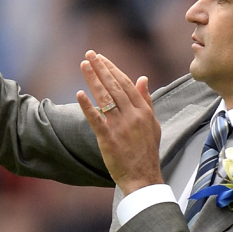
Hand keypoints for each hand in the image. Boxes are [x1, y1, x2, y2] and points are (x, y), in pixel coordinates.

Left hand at [76, 52, 161, 193]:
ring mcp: (120, 126)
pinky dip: (88, 106)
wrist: (143, 177)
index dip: (112, 69)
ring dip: (93, 80)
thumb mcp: (152, 123)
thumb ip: (146, 100)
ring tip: (83, 65)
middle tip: (90, 54)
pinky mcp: (108, 139)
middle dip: (101, 68)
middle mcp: (133, 115)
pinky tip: (79, 94)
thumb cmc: (147, 151)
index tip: (102, 58)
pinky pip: (96, 119)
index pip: (126, 83)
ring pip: (105, 98)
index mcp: (143, 111)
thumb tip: (142, 78)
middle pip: (114, 86)